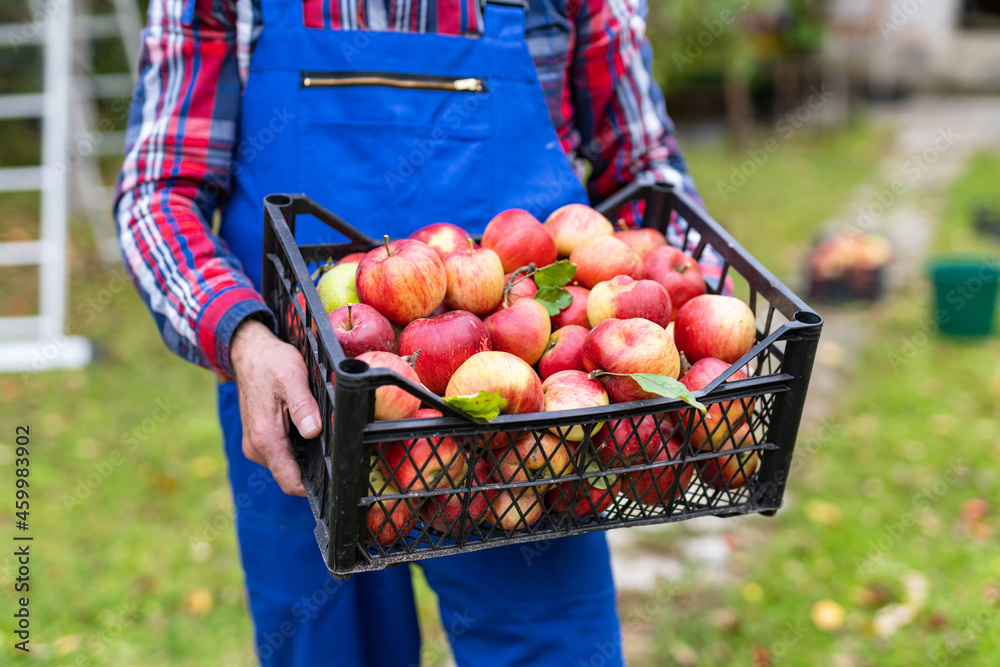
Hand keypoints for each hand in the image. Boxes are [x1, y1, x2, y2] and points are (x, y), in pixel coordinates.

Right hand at [230, 319, 321, 495]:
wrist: (249, 352)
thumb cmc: (271, 363)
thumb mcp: (292, 378)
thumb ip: (303, 406)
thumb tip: (314, 432)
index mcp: (266, 439)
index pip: (291, 482)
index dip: (315, 487)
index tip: (337, 479)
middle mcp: (257, 448)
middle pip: (292, 475)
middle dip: (314, 468)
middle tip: (337, 449)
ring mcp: (256, 445)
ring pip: (288, 464)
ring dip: (305, 456)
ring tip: (321, 433)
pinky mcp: (259, 439)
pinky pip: (282, 453)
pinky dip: (296, 446)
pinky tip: (308, 429)